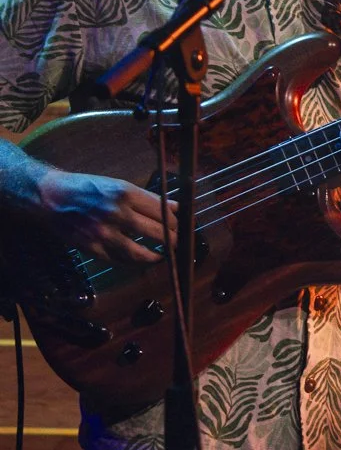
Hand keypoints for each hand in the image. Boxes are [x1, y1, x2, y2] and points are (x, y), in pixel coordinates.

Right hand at [33, 168, 174, 265]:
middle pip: (156, 232)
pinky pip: (118, 260)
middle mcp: (116, 213)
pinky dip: (132, 263)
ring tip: (162, 256)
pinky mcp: (90, 248)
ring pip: (139, 252)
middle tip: (177, 242)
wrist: (50, 197)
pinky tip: (139, 261)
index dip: (176, 222)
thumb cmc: (88, 188)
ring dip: (155, 257)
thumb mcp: (119, 185)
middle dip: (172, 240)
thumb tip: (175, 207)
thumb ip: (147, 198)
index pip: (163, 211)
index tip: (181, 226)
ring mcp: (103, 232)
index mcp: (126, 193)